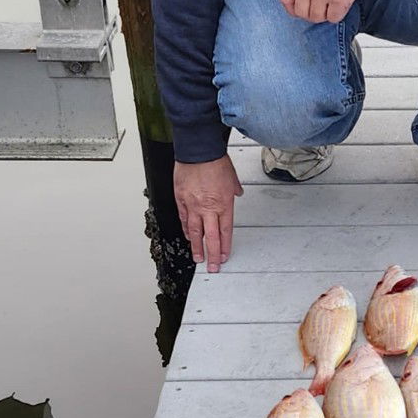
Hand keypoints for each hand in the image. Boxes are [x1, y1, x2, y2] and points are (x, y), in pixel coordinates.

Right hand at [173, 154, 241, 273]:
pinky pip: (183, 218)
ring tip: (198, 258)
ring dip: (197, 247)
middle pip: (211, 237)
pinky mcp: (181, 199)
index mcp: (224, 204)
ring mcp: (193, 205)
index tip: (224, 257)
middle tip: (212, 267)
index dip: (225, 247)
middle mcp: (208, 208)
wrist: (198, 151)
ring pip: (194, 232)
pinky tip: (187, 237)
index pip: (226, 232)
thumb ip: (234, 190)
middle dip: (212, 254)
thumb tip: (236, 194)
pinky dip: (186, 229)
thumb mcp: (232, 178)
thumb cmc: (215, 161)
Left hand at [280, 0, 370, 23]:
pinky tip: (339, 5)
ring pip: (316, 17)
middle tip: (317, 8)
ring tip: (329, 5)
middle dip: (308, 13)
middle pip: (301, 11)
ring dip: (323, 14)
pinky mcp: (339, 0)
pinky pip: (333, 18)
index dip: (291, 8)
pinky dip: (336, 15)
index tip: (297, 10)